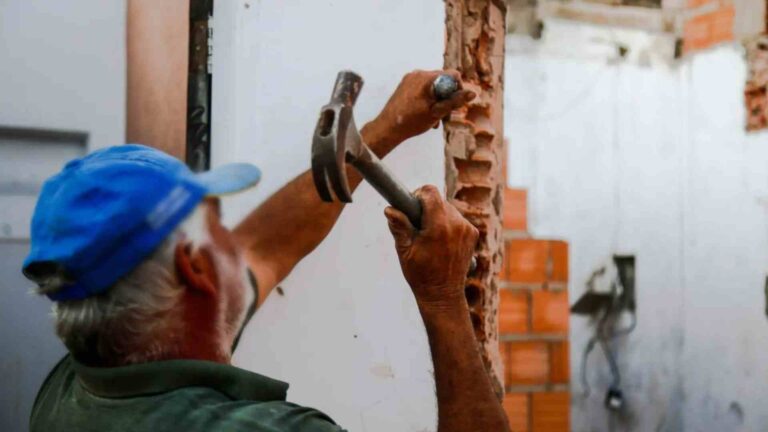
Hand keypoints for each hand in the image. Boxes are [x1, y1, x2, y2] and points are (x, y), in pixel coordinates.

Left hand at [372, 70, 475, 148]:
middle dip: (447, 97)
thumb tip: (473, 93)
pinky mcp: (405, 84)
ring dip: (438, 99)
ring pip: (433, 85)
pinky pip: (423, 87)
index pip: (452, 75)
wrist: (387, 128)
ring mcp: (410, 78)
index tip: (454, 105)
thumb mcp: (437, 112)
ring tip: (434, 118)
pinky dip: (428, 98)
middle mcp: (418, 73)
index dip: (458, 90)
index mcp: (426, 78)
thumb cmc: (411, 122)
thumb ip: (455, 102)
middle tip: (444, 115)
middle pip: (443, 80)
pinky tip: (425, 113)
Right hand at [384, 185, 478, 305]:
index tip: (412, 208)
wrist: (443, 294)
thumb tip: (390, 209)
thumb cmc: (421, 274)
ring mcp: (467, 229)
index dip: (418, 195)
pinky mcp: (473, 234)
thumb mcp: (405, 250)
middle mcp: (456, 224)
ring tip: (429, 238)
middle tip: (417, 228)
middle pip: (439, 200)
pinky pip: (457, 219)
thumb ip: (399, 227)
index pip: (430, 192)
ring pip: (448, 209)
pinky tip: (441, 242)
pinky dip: (448, 225)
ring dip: (438, 217)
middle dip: (427, 209)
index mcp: (438, 225)